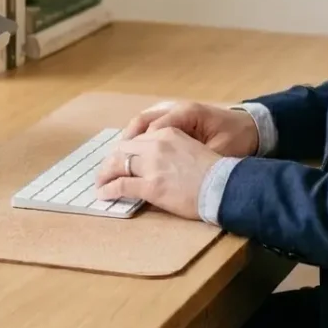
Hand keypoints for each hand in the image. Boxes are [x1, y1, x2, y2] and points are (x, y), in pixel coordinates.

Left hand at [93, 125, 221, 219]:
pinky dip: (109, 189)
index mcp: (167, 133)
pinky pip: (121, 185)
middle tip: (106, 171)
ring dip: (106, 174)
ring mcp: (152, 165)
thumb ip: (170, 150)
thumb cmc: (215, 172)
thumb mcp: (191, 149)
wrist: (227, 186)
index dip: (126, 150)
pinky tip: (103, 193)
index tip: (120, 158)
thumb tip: (155, 162)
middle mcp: (156, 145)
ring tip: (100, 182)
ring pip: (118, 165)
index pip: (137, 139)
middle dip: (112, 160)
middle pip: (123, 150)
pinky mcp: (151, 185)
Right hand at [122, 100, 258, 156]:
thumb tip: (171, 174)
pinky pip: (150, 124)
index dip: (139, 147)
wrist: (253, 128)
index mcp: (187, 113)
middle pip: (142, 120)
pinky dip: (140, 137)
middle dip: (127, 141)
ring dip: (130, 139)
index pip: (154, 127)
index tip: (127, 164)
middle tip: (114, 161)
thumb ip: (194, 160)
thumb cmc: (238, 140)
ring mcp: (174, 111)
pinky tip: (135, 153)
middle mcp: (177, 108)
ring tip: (119, 158)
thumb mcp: (219, 152)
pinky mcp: (176, 117)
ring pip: (143, 121)